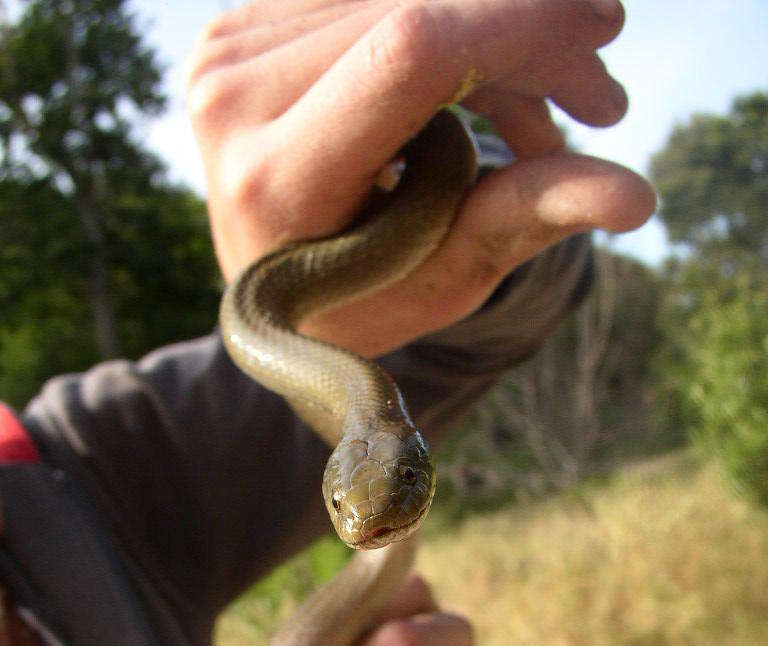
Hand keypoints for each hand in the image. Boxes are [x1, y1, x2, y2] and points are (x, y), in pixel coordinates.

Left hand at [186, 0, 654, 356]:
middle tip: (601, 95)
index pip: (410, 53)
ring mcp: (228, 52)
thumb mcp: (444, 276)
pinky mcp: (245, 25)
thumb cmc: (362, 297)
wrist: (275, 286)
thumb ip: (525, 220)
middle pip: (416, 9)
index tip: (602, 33)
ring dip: (497, 40)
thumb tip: (637, 198)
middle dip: (528, 36)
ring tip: (545, 120)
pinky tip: (487, 86)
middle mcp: (234, 101)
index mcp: (274, 180)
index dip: (519, 26)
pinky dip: (451, 32)